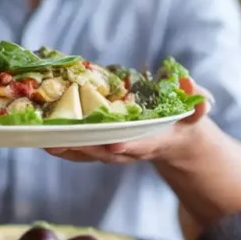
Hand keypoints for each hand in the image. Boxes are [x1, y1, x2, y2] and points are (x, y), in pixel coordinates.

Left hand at [45, 83, 213, 164]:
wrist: (174, 140)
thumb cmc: (184, 122)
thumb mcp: (196, 111)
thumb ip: (197, 102)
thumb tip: (191, 85)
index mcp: (156, 140)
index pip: (142, 144)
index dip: (128, 145)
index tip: (114, 145)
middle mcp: (132, 149)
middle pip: (106, 152)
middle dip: (85, 148)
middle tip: (63, 141)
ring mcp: (116, 151)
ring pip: (89, 153)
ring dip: (67, 149)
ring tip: (44, 141)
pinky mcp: (103, 148)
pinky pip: (81, 150)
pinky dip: (63, 146)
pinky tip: (43, 138)